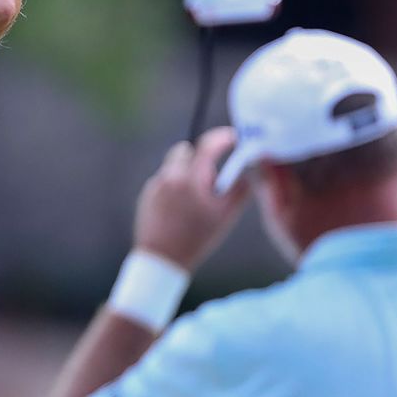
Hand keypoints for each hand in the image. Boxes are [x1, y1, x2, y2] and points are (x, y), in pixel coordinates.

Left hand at [133, 127, 250, 272]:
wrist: (163, 259)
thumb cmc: (198, 237)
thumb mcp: (226, 215)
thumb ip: (240, 188)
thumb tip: (248, 168)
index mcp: (191, 179)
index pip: (208, 144)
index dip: (224, 137)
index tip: (234, 138)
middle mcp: (170, 176)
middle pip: (187, 150)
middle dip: (200, 159)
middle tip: (210, 181)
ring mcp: (156, 184)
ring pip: (175, 165)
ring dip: (187, 173)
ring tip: (193, 201)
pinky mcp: (147, 193)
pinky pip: (165, 180)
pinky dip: (175, 187)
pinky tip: (179, 210)